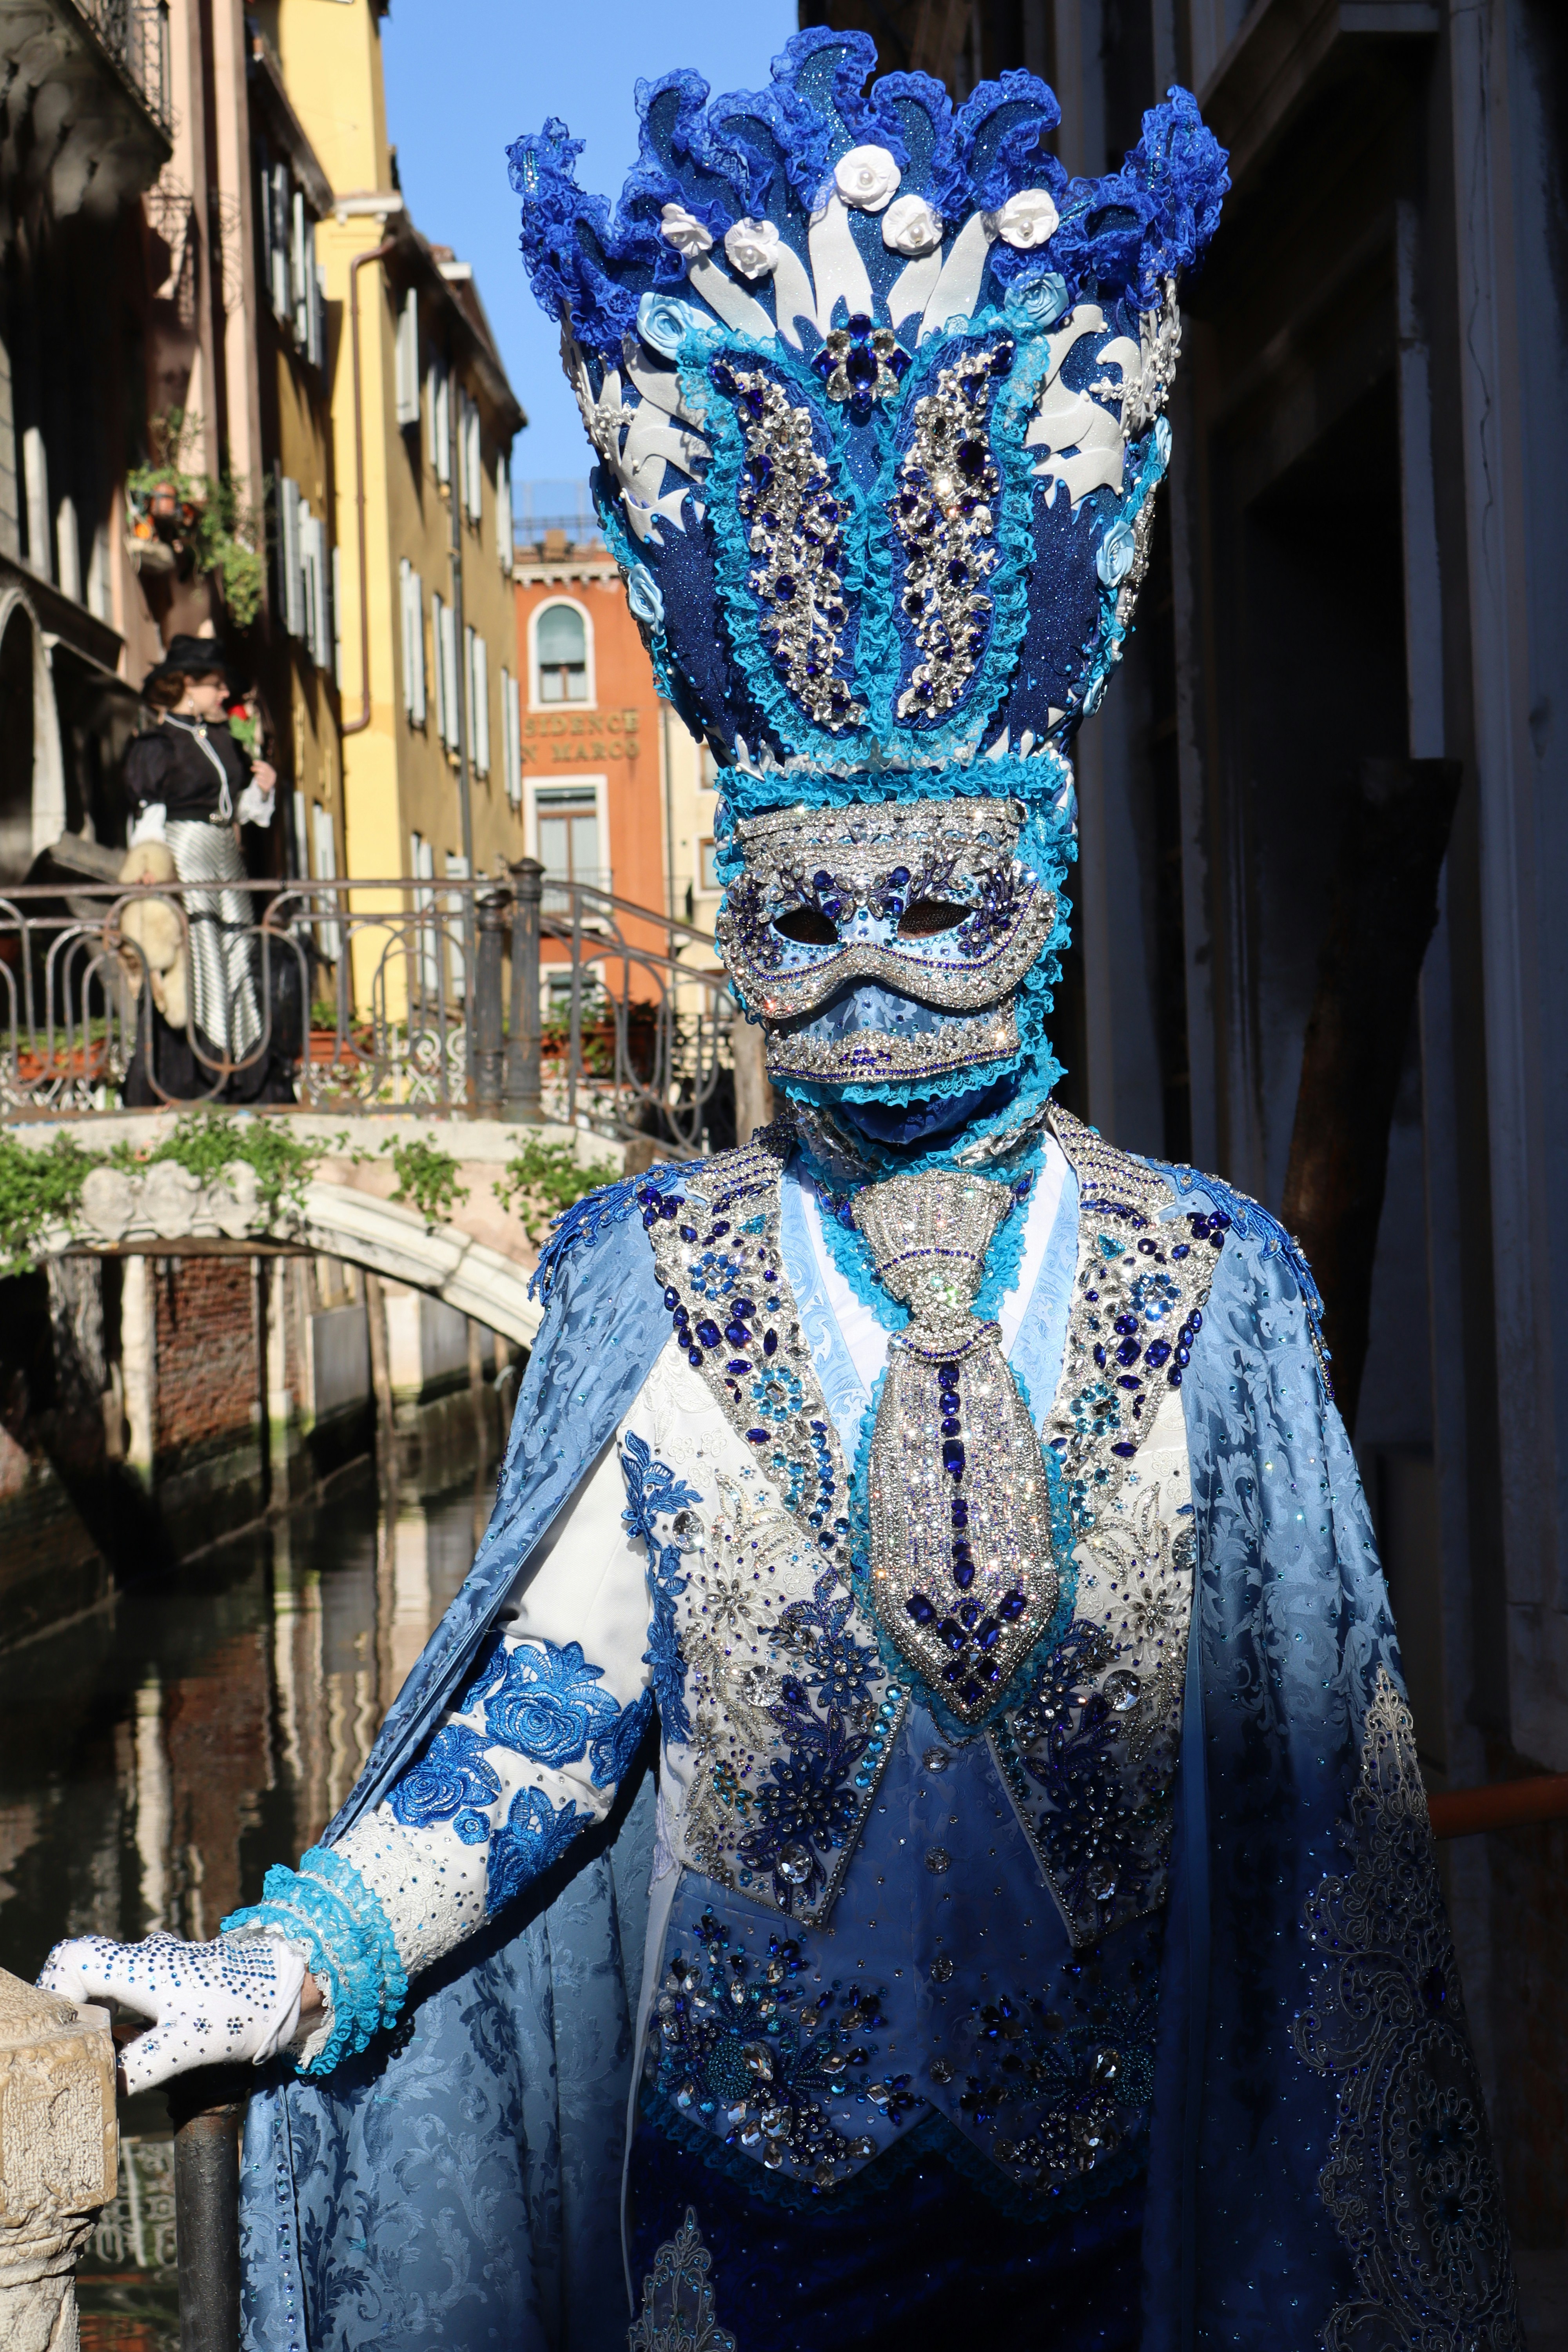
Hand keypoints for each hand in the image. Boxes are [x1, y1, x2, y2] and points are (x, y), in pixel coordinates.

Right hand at [39, 1931, 307, 2094]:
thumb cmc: (241, 2009)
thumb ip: (137, 2067)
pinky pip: (136, 1994)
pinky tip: (138, 2048)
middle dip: (76, 2012)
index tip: (67, 2033)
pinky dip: (126, 2020)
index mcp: (139, 1966)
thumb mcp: (186, 2046)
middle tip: (82, 2053)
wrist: (295, 1985)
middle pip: (87, 1973)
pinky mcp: (180, 1980)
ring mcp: (164, 1967)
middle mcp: (146, 1959)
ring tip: (108, 2057)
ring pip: (113, 1985)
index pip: (73, 1961)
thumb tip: (102, 2085)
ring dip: (103, 2019)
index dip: (56, 1992)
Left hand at [251, 760, 276, 796]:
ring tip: (257, 777)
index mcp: (273, 773)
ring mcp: (270, 783)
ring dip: (256, 776)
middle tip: (251, 768)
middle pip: (263, 770)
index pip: (266, 766)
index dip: (259, 763)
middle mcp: (272, 777)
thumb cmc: (265, 780)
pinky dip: (257, 781)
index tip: (254, 762)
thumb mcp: (264, 773)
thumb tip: (254, 762)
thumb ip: (259, 767)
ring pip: (259, 776)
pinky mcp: (266, 787)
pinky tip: (258, 782)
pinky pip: (259, 782)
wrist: (268, 791)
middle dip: (256, 768)